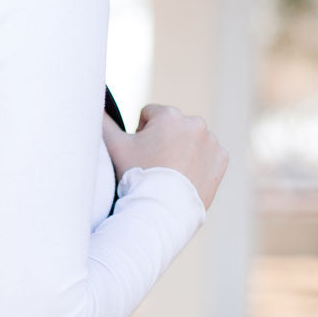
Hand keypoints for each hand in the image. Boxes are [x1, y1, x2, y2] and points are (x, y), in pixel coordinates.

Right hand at [102, 103, 228, 210]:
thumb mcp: (115, 147)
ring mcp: (211, 141)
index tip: (141, 154)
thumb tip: (96, 105)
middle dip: (163, 141)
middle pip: (171, 127)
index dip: (140, 134)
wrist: (163, 210)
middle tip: (154, 165)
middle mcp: (195, 123)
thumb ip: (103, 122)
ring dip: (181, 150)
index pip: (149, 115)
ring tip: (170, 173)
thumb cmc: (138, 176)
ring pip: (190, 140)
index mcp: (170, 115)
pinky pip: (207, 155)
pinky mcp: (221, 158)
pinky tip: (186, 176)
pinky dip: (198, 163)